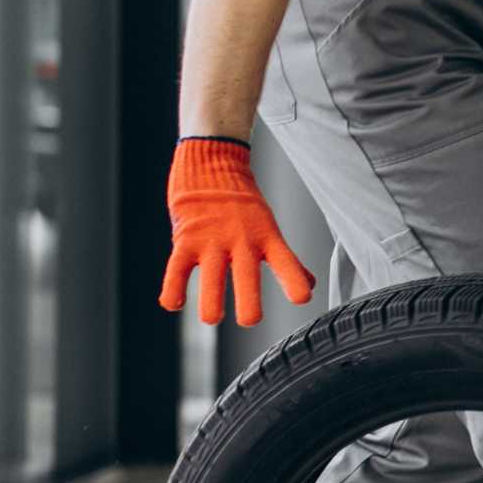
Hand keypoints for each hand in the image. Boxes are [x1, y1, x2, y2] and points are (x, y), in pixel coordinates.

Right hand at [158, 139, 314, 326]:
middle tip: (250, 321)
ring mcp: (212, 240)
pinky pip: (176, 268)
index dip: (293, 280)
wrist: (210, 161)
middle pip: (247, 275)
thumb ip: (286, 258)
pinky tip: (173, 304)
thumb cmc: (241, 201)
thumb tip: (309, 284)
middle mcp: (241, 240)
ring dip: (211, 301)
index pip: (285, 261)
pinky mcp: (185, 239)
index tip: (302, 299)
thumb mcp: (268, 226)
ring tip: (212, 318)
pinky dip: (173, 288)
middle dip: (249, 302)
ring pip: (211, 277)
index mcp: (265, 237)